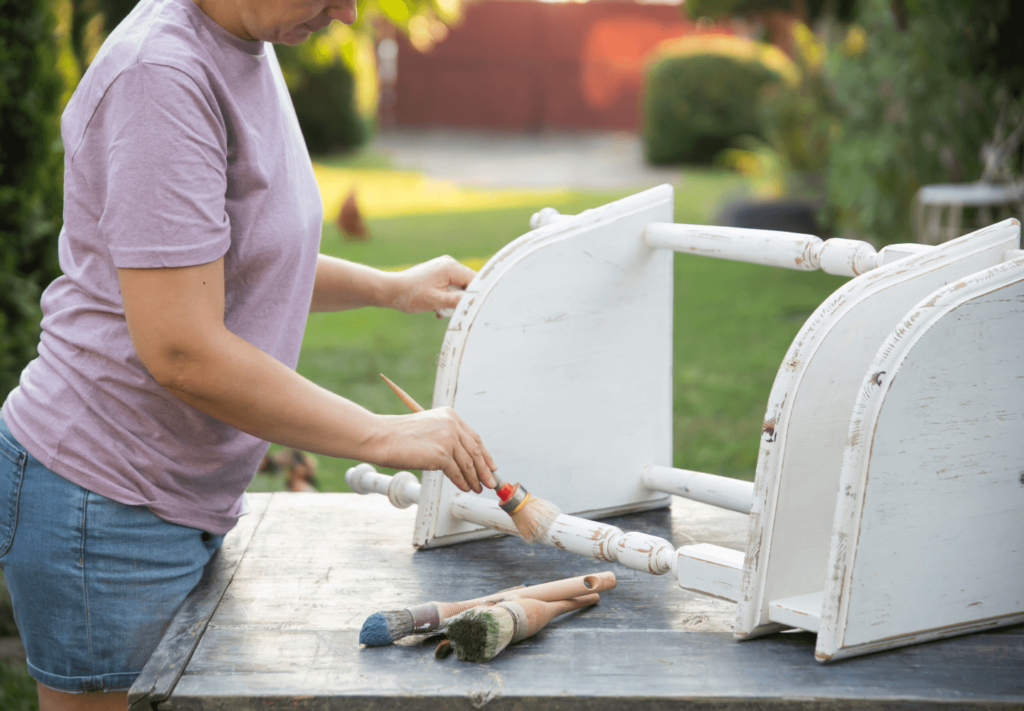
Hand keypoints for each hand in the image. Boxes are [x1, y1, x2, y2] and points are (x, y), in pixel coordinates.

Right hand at [374, 407, 496, 493]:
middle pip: (475, 450)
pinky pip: (457, 472)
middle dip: (484, 469)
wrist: (383, 437)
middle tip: (490, 481)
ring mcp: (448, 439)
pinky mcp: (441, 454)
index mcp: (450, 416)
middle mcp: (452, 424)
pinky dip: (463, 482)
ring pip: (468, 463)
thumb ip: (445, 437)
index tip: (490, 465)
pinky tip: (465, 487)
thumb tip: (462, 459)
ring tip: (478, 487)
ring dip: (475, 478)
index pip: (474, 437)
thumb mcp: (428, 429)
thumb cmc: (400, 435)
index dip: (484, 454)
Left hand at [386, 256, 475, 314]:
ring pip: (459, 287)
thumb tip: (475, 303)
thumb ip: (458, 301)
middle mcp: (449, 263)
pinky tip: (436, 307)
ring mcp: (443, 268)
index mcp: (450, 267)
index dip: (476, 295)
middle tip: (448, 310)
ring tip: (439, 309)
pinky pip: (450, 287)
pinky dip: (446, 298)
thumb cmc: (410, 295)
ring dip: (452, 301)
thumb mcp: (437, 301)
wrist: (389, 290)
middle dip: (461, 300)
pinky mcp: (437, 274)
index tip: (473, 309)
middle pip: (468, 284)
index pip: (475, 280)